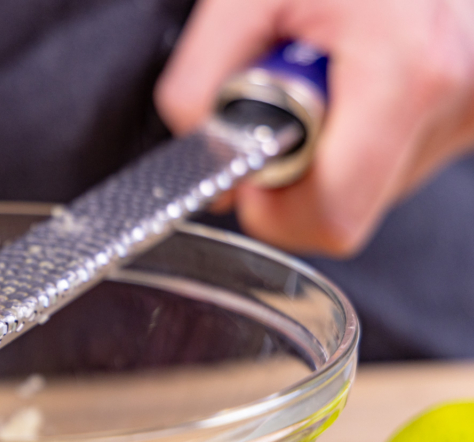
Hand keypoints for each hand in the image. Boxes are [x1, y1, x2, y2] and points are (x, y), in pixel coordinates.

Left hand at [156, 0, 473, 255]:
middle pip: (349, 209)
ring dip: (330, 153)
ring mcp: (468, 113)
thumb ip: (198, 87)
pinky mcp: (470, 114)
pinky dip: (361, 136)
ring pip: (372, 189)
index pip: (332, 216)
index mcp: (405, 73)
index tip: (249, 171)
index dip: (274, 210)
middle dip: (297, 175)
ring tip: (325, 80)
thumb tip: (203, 162)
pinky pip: (397, 159)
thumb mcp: (239, 0)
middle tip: (284, 108)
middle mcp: (454, 100)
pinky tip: (354, 83)